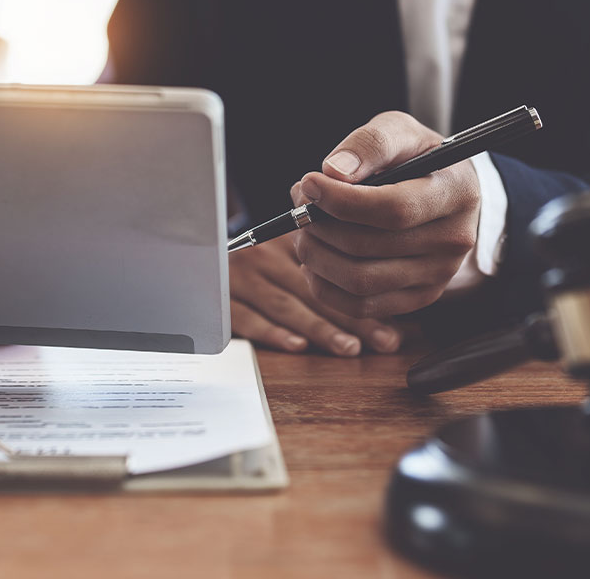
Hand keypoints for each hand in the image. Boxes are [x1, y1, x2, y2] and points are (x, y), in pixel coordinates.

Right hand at [229, 236, 402, 355]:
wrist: (195, 254)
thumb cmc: (256, 261)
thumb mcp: (285, 247)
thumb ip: (323, 263)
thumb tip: (384, 299)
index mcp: (287, 240)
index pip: (330, 270)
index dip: (364, 296)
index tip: (394, 323)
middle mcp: (264, 256)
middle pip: (313, 290)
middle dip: (353, 319)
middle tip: (384, 341)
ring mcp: (241, 278)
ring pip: (286, 305)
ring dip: (320, 329)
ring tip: (350, 348)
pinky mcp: (221, 301)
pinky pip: (248, 319)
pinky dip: (273, 332)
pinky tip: (297, 346)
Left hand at [291, 111, 480, 318]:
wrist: (444, 192)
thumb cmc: (416, 158)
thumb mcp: (399, 132)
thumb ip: (370, 144)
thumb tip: (333, 172)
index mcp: (456, 193)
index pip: (393, 209)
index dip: (341, 201)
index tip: (308, 183)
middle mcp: (453, 240)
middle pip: (367, 247)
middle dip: (318, 225)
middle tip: (298, 204)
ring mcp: (438, 275)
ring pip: (358, 281)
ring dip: (315, 256)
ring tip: (303, 229)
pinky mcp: (419, 298)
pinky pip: (360, 307)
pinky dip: (324, 286)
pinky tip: (314, 261)